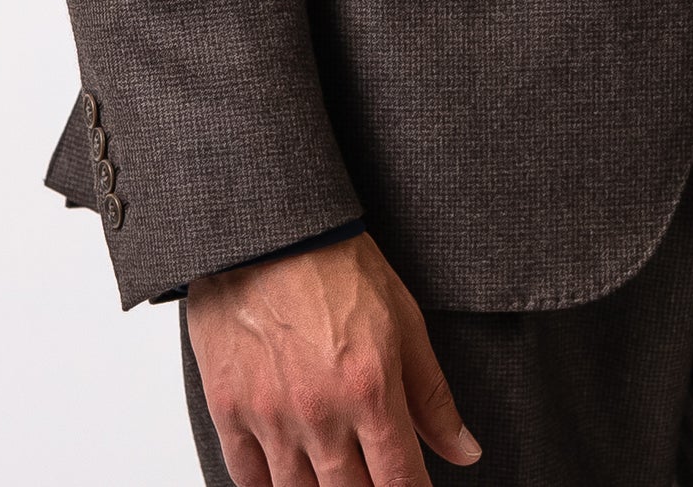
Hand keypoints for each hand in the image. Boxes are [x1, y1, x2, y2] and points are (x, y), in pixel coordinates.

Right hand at [186, 232, 481, 485]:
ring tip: (334, 475)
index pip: (400, 482)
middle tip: (372, 476)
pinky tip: (287, 477)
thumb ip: (432, 395)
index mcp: (371, 390)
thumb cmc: (337, 265)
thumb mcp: (404, 320)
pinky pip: (247, 480)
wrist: (269, 231)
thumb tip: (464, 451)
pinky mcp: (228, 409)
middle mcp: (321, 413)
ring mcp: (270, 416)